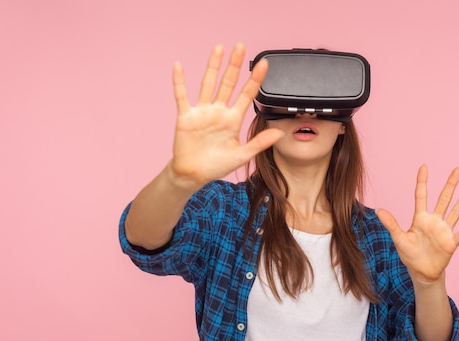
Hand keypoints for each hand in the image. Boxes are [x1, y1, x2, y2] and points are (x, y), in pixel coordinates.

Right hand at [169, 43, 283, 187]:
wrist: (194, 174)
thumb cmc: (216, 165)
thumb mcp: (242, 155)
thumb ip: (259, 143)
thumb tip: (280, 133)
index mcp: (233, 119)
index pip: (247, 95)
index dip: (255, 80)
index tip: (264, 64)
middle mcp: (218, 111)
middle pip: (228, 83)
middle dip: (235, 65)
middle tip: (241, 47)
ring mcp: (202, 112)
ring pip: (208, 84)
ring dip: (213, 66)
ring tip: (219, 48)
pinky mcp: (186, 117)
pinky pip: (182, 96)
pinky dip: (179, 82)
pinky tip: (179, 67)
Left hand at [376, 165, 458, 284]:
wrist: (421, 272)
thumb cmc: (409, 254)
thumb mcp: (399, 239)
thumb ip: (392, 224)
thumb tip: (378, 210)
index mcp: (420, 218)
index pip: (421, 196)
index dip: (422, 182)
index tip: (424, 167)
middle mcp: (434, 221)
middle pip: (444, 199)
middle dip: (450, 184)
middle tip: (458, 169)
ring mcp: (445, 230)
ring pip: (456, 211)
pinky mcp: (452, 242)